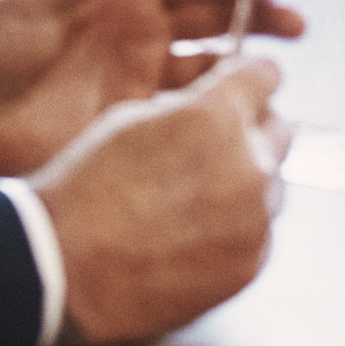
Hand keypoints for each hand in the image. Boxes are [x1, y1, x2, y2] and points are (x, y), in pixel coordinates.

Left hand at [0, 0, 303, 176]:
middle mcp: (139, 29)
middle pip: (214, 16)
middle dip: (258, 17)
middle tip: (295, 26)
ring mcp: (137, 76)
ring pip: (208, 66)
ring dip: (243, 65)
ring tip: (275, 75)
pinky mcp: (128, 119)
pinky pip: (182, 114)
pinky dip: (212, 112)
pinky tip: (237, 116)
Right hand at [34, 56, 288, 345]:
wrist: (66, 268)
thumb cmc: (88, 189)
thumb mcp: (132, 119)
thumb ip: (190, 108)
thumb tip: (218, 107)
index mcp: (217, 118)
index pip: (264, 77)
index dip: (254, 76)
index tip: (252, 83)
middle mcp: (248, 166)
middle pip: (278, 131)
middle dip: (253, 129)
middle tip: (220, 143)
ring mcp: (253, 221)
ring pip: (271, 186)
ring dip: (247, 182)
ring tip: (199, 197)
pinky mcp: (249, 265)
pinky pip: (259, 233)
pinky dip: (239, 227)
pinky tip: (197, 233)